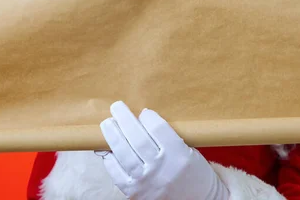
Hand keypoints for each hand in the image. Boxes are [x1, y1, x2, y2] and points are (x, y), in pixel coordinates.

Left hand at [99, 101, 228, 199]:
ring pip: (124, 154)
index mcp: (179, 155)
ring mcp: (146, 182)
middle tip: (117, 107)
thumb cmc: (192, 172)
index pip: (157, 128)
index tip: (144, 112)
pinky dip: (110, 159)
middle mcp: (161, 169)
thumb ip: (167, 137)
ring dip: (112, 136)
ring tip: (108, 123)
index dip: (147, 116)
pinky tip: (108, 149)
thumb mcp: (188, 150)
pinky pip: (116, 173)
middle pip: (137, 139)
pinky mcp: (134, 193)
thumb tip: (140, 119)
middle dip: (124, 119)